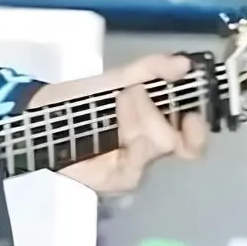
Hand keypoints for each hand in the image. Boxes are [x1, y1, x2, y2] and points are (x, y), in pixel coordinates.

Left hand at [31, 54, 208, 196]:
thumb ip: (153, 69)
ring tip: (119, 99)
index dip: (198, 130)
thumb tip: (185, 64)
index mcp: (159, 127)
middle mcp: (150, 152)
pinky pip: (134, 166)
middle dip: (155, 113)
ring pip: (154, 149)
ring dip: (138, 118)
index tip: (190, 111)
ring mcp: (134, 169)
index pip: (193, 142)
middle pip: (176, 144)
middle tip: (133, 92)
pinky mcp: (116, 181)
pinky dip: (128, 135)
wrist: (47, 112)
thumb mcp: (120, 76)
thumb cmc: (85, 96)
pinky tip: (114, 121)